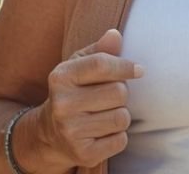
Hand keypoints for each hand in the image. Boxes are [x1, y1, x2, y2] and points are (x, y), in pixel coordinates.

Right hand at [29, 29, 142, 170]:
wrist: (49, 133)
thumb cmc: (73, 90)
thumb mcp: (80, 65)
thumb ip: (100, 49)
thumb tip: (115, 35)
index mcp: (61, 77)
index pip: (102, 64)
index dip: (125, 66)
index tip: (138, 70)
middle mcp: (62, 105)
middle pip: (118, 92)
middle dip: (122, 92)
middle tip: (111, 96)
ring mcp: (71, 132)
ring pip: (122, 117)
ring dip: (121, 114)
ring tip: (106, 113)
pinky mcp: (83, 154)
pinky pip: (120, 140)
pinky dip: (118, 135)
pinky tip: (103, 131)